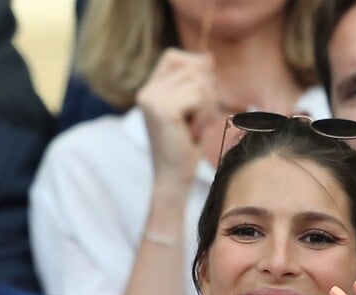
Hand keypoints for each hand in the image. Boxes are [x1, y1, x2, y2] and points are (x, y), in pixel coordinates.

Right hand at [136, 48, 220, 187]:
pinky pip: (198, 96)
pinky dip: (205, 113)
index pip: (173, 57)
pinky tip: (196, 131)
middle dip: (207, 89)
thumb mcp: (192, 108)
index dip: (194, 66)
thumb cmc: (184, 145)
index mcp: (149, 90)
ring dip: (208, 104)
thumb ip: (196, 82)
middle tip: (203, 116)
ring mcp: (153, 100)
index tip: (202, 92)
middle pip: (191, 67)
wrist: (173, 177)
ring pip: (198, 81)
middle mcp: (147, 92)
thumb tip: (208, 57)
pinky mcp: (164, 110)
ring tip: (199, 125)